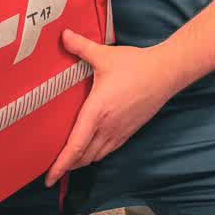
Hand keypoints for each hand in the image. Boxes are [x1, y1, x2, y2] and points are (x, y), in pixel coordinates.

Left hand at [44, 32, 176, 186]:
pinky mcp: (129, 131)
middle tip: (51, 168)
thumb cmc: (136, 65)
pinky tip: (91, 148)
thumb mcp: (105, 55)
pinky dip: (95, 154)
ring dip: (81, 161)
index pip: (74, 147)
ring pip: (95, 156)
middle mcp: (107, 127)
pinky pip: (108, 150)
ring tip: (68, 160)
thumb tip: (62, 35)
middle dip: (66, 165)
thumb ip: (81, 47)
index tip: (48, 178)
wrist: (166, 72)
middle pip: (82, 157)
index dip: (60, 165)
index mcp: (97, 112)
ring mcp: (120, 131)